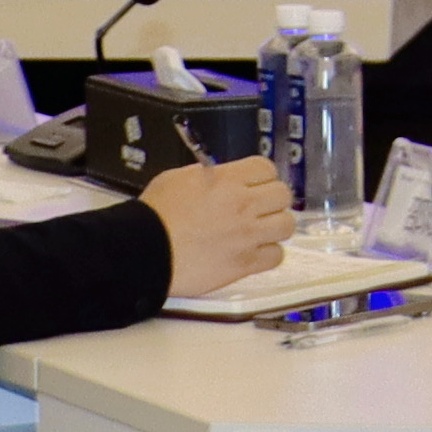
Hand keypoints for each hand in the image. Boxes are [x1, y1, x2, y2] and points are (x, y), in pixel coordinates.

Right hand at [143, 155, 294, 298]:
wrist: (145, 252)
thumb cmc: (155, 216)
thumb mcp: (177, 178)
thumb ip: (207, 175)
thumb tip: (219, 176)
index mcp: (227, 180)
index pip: (266, 168)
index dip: (261, 176)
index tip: (255, 184)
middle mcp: (242, 205)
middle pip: (283, 195)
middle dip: (273, 200)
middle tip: (260, 207)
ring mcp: (247, 235)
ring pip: (286, 225)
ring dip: (275, 227)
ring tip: (260, 230)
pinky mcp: (245, 263)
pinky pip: (276, 256)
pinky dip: (269, 254)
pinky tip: (254, 252)